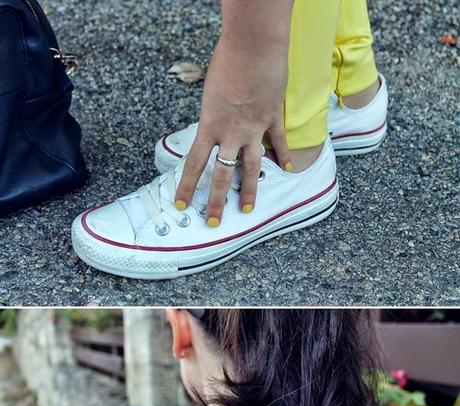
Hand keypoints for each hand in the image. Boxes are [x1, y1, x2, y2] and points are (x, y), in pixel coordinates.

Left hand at [174, 34, 290, 226]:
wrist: (253, 46)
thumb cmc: (226, 61)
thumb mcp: (210, 92)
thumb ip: (212, 115)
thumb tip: (215, 126)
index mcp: (209, 125)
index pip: (194, 164)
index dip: (187, 187)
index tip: (181, 204)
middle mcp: (231, 134)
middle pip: (222, 175)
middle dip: (217, 201)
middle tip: (214, 221)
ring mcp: (254, 129)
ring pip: (251, 168)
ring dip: (249, 191)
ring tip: (248, 210)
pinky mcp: (273, 118)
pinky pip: (279, 142)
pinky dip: (283, 156)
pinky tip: (285, 169)